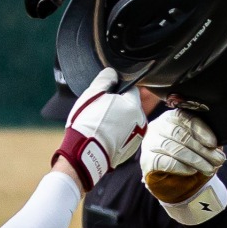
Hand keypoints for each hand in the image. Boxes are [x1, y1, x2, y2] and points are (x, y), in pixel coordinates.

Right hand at [53, 67, 146, 190]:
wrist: (85, 154)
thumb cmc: (89, 123)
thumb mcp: (93, 94)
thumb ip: (105, 79)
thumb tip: (112, 73)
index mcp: (134, 106)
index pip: (132, 89)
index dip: (118, 89)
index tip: (107, 95)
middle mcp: (141, 121)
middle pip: (131, 105)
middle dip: (119, 105)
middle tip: (102, 110)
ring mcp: (137, 137)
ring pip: (129, 120)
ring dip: (119, 119)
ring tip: (102, 124)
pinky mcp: (131, 149)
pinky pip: (126, 135)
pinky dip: (118, 133)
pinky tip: (104, 134)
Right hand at [141, 109, 224, 204]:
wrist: (173, 181)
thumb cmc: (188, 158)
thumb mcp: (198, 145)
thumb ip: (205, 140)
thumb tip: (216, 145)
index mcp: (172, 117)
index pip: (185, 118)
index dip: (201, 130)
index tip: (214, 143)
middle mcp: (158, 127)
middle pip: (180, 134)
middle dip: (201, 149)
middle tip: (217, 160)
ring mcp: (150, 143)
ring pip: (173, 148)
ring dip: (195, 159)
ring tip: (209, 168)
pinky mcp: (146, 160)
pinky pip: (163, 161)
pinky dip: (180, 166)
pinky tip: (192, 171)